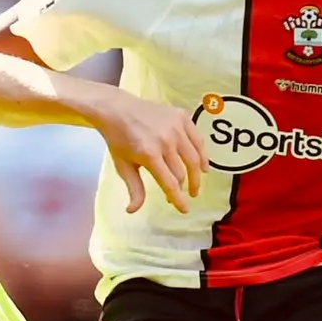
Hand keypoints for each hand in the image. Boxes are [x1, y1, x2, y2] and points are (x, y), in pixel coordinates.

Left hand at [90, 90, 206, 214]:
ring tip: (195, 185)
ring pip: (194, 158)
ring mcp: (175, 127)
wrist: (118, 109)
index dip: (178, 199)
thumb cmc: (119, 139)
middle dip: (187, 187)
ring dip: (197, 175)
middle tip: (189, 195)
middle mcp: (165, 140)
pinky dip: (203, 154)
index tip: (184, 209)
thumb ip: (133, 188)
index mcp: (149, 154)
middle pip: (183, 172)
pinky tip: (204, 166)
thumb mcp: (123, 166)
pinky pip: (198, 140)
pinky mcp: (182, 117)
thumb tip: (133, 210)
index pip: (170, 183)